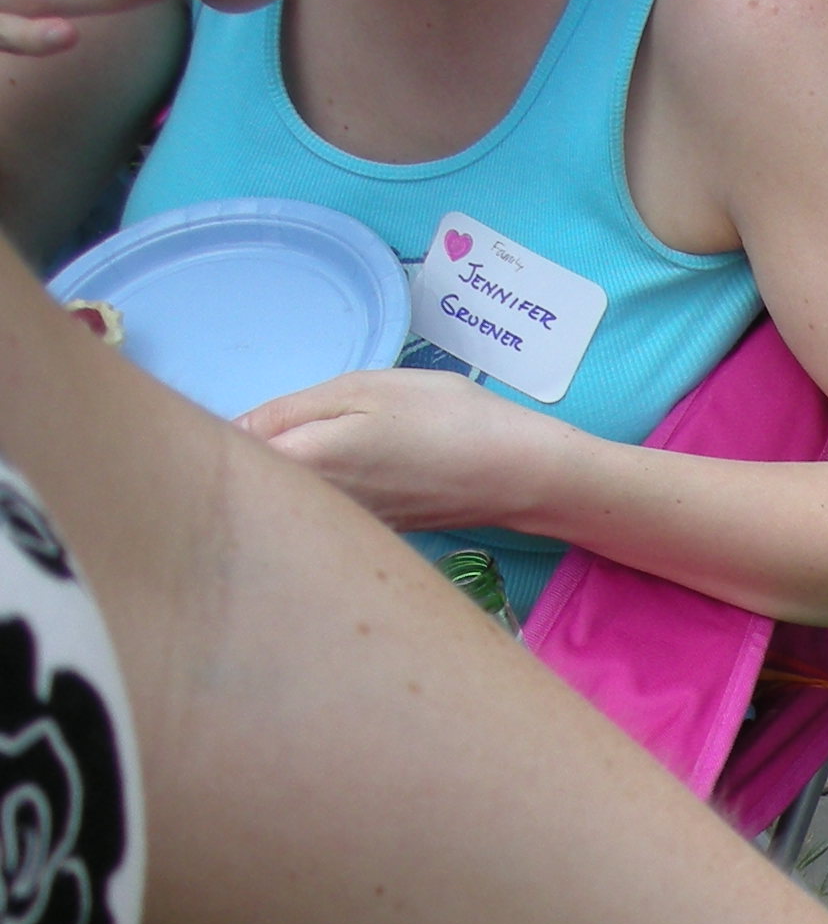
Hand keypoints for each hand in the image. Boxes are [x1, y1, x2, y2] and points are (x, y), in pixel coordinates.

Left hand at [240, 369, 579, 534]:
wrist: (519, 476)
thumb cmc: (444, 419)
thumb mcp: (362, 389)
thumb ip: (288, 411)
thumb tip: (233, 433)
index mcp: (301, 465)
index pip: (224, 458)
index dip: (212, 438)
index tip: (225, 416)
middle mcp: (313, 510)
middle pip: (251, 489)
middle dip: (241, 463)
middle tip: (268, 426)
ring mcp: (342, 527)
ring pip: (287, 503)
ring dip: (283, 480)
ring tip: (315, 448)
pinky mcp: (369, 534)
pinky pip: (321, 514)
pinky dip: (318, 496)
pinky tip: (348, 475)